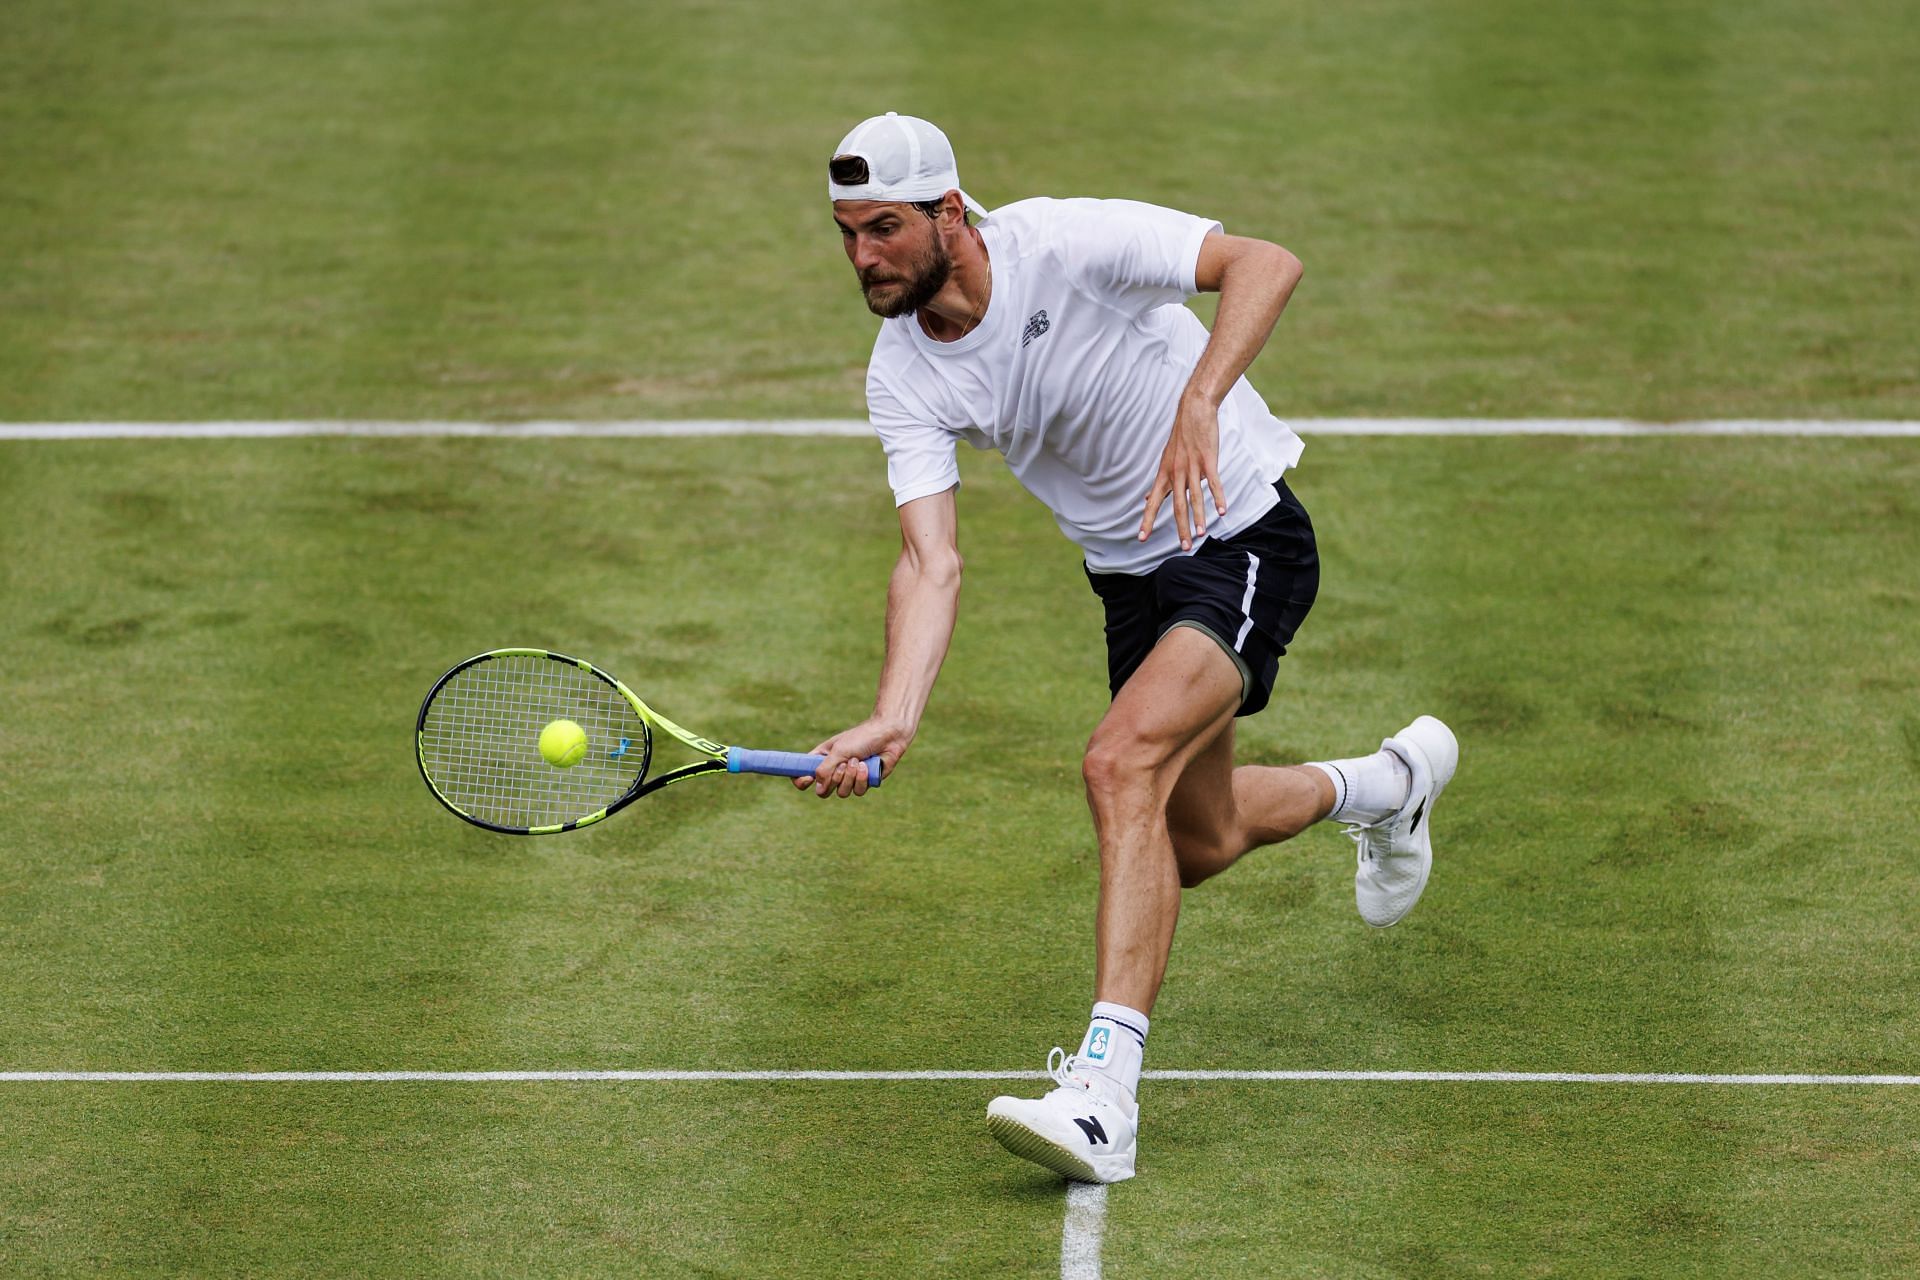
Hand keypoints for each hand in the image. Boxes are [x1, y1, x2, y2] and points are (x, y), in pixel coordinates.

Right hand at [793, 715, 910, 797]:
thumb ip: (825, 770)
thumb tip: (818, 789)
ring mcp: (849, 778)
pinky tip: (867, 765)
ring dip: (850, 778)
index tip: (807, 780)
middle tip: (843, 764)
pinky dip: (862, 779)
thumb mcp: (839, 751)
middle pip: (823, 791)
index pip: (803, 775)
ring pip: (842, 793)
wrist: (888, 734)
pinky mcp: (864, 782)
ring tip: (858, 761)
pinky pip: (857, 791)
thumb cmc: (861, 737)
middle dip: (834, 779)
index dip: (801, 781)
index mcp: (822, 759)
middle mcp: (834, 770)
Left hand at [1139, 393, 1226, 550]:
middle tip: (1184, 547)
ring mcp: (1192, 467)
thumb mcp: (1165, 461)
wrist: (1193, 412)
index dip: (1146, 520)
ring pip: (1195, 497)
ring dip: (1199, 517)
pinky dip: (1219, 497)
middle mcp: (1175, 473)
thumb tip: (1146, 499)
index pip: (1153, 502)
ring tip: (1201, 534)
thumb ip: (1159, 483)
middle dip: (1180, 528)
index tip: (1140, 538)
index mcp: (1164, 475)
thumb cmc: (1181, 438)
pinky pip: (1213, 483)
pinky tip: (1223, 511)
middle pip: (1176, 506)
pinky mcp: (1208, 460)